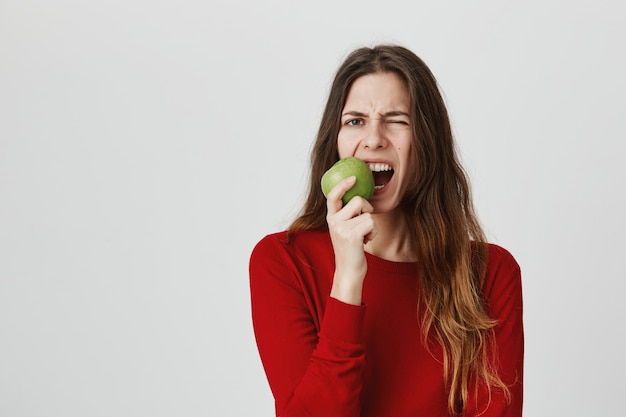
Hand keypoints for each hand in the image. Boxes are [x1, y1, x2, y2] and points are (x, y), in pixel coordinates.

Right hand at [326, 176, 376, 304]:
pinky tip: (365, 241)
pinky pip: (371, 223)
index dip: (343, 184)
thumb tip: (361, 197)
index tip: (354, 177)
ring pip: (367, 213)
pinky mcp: (351, 236)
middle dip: (367, 210)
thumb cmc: (351, 250)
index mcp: (331, 217)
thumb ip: (348, 214)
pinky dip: (373, 232)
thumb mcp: (345, 229)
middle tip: (362, 225)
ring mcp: (341, 228)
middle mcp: (333, 221)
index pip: (333, 195)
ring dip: (371, 225)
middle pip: (358, 200)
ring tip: (363, 236)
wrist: (348, 272)